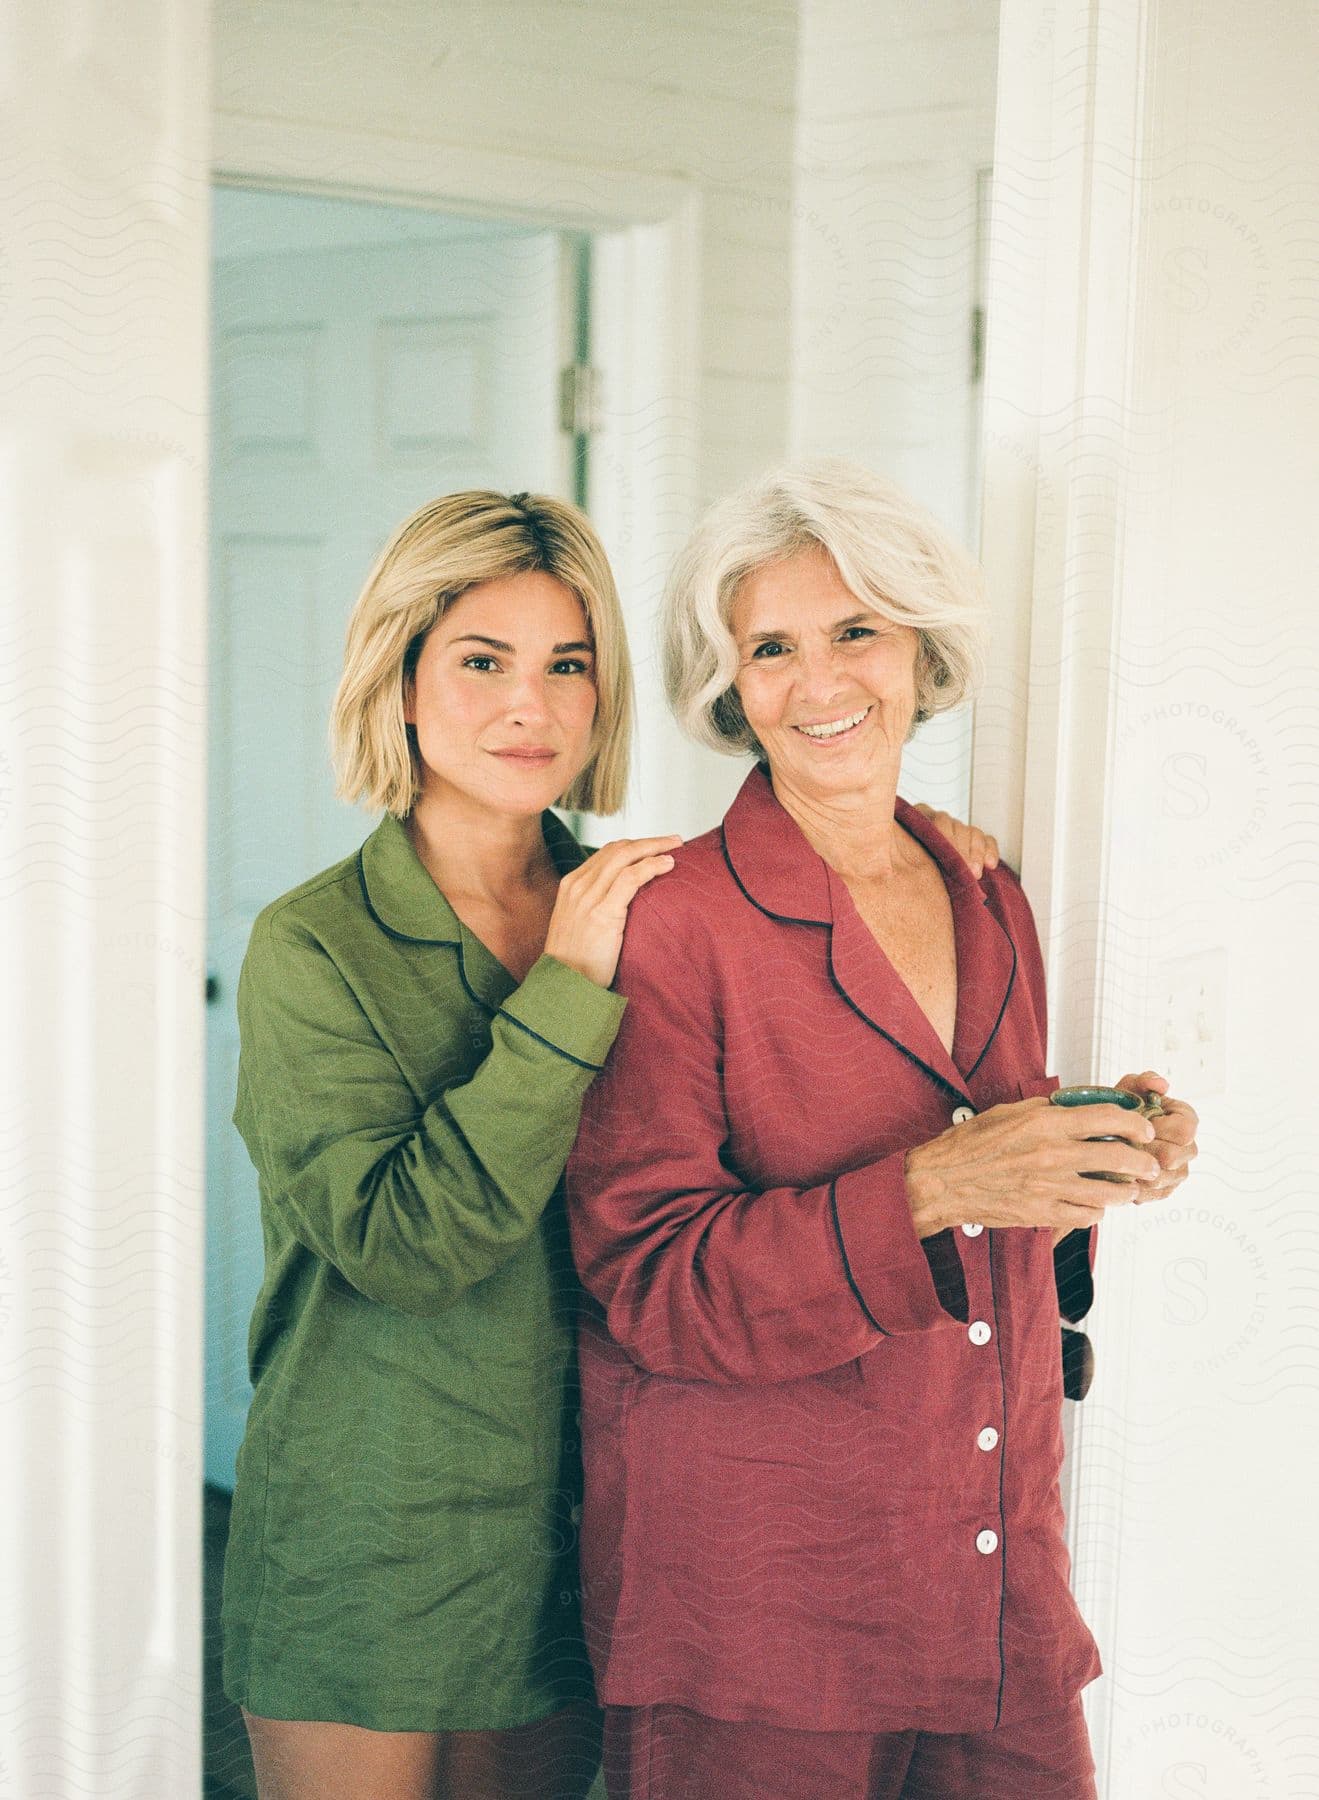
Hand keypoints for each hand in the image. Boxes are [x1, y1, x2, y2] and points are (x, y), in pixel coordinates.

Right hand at [543, 835, 682, 988]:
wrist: (562, 984)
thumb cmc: (575, 962)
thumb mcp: (577, 926)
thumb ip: (594, 907)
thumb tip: (623, 902)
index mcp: (571, 885)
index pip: (606, 853)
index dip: (634, 846)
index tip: (654, 846)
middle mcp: (578, 886)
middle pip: (618, 849)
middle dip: (648, 841)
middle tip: (673, 840)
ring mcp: (588, 897)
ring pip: (626, 857)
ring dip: (655, 847)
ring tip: (676, 847)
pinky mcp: (603, 912)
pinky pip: (631, 878)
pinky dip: (652, 866)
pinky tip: (668, 865)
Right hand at [904, 1094, 1160, 1238]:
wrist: (943, 1182)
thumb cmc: (971, 1145)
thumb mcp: (1010, 1113)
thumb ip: (1048, 1110)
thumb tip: (1083, 1107)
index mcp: (1045, 1124)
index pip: (1107, 1117)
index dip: (1134, 1123)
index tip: (1143, 1129)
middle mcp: (1053, 1155)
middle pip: (1118, 1157)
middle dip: (1143, 1161)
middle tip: (1149, 1164)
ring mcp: (1050, 1188)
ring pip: (1110, 1192)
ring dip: (1124, 1190)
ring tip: (1125, 1188)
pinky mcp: (1044, 1213)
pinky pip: (1088, 1216)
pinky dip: (1096, 1210)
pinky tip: (1092, 1204)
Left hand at [913, 804, 999, 878]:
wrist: (916, 882)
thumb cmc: (908, 871)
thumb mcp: (905, 861)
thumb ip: (912, 857)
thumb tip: (917, 862)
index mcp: (919, 819)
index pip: (938, 822)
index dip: (947, 840)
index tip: (951, 859)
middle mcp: (939, 819)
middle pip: (957, 827)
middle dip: (963, 851)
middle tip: (967, 870)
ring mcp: (956, 827)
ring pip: (973, 833)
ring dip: (977, 853)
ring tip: (976, 873)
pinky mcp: (973, 838)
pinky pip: (987, 839)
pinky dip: (990, 851)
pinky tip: (990, 864)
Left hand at [1113, 1069, 1198, 1205]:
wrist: (1105, 1133)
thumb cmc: (1122, 1108)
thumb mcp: (1130, 1087)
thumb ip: (1146, 1080)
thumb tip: (1162, 1085)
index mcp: (1186, 1120)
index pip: (1185, 1130)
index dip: (1160, 1128)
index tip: (1140, 1123)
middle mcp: (1188, 1148)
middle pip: (1173, 1158)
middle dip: (1145, 1149)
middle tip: (1123, 1142)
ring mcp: (1178, 1172)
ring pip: (1160, 1179)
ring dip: (1136, 1169)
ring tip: (1117, 1158)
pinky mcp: (1164, 1191)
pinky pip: (1151, 1195)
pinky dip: (1131, 1186)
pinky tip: (1118, 1175)